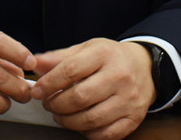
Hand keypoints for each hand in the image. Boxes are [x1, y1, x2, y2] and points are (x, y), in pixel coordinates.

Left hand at [30, 38, 154, 139]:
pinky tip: (80, 124)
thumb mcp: (86, 49)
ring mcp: (129, 99)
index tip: (37, 91)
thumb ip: (59, 58)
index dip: (49, 83)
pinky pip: (106, 134)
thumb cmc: (110, 58)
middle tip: (48, 104)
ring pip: (91, 119)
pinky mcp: (134, 118)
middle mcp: (119, 76)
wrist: (145, 67)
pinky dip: (88, 133)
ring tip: (60, 115)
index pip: (71, 70)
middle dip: (56, 105)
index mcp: (104, 54)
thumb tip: (34, 63)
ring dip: (68, 121)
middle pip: (80, 97)